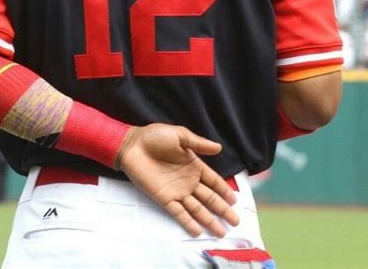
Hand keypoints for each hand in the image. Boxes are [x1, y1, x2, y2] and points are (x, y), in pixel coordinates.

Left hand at [116, 123, 239, 237]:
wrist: (132, 145)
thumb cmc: (155, 137)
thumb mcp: (179, 135)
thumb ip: (198, 144)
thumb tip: (219, 147)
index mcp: (193, 165)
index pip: (213, 181)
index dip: (224, 190)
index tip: (235, 200)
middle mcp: (188, 181)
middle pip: (209, 198)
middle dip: (222, 209)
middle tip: (236, 222)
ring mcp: (177, 191)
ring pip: (197, 208)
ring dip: (209, 220)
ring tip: (221, 232)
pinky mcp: (164, 198)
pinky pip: (179, 212)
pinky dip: (188, 222)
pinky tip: (198, 231)